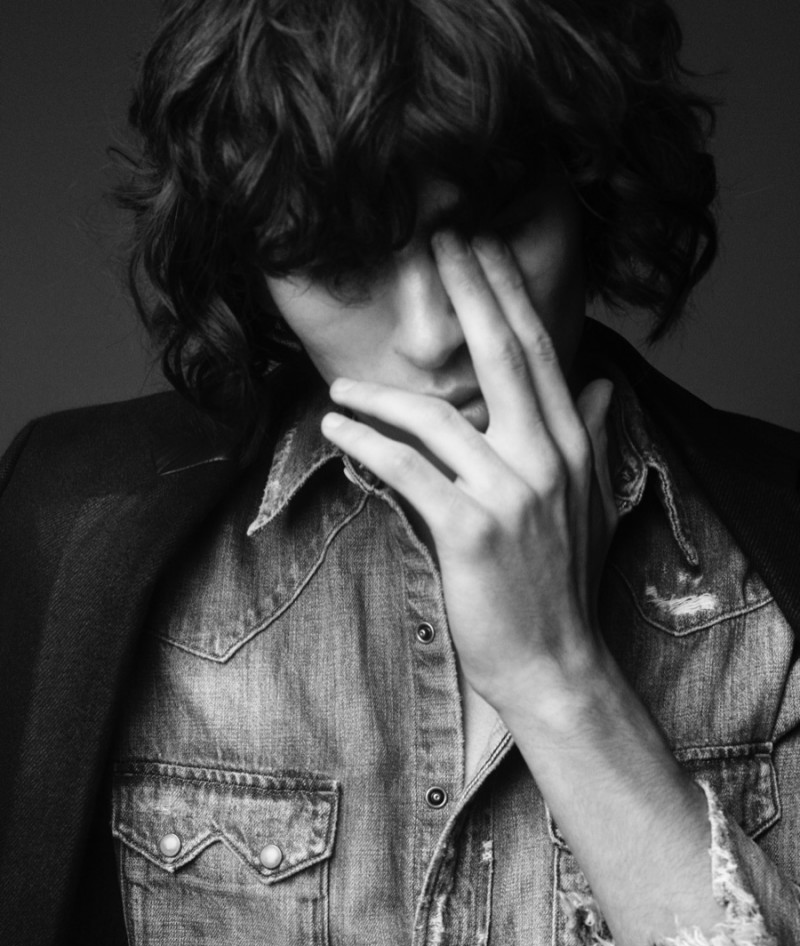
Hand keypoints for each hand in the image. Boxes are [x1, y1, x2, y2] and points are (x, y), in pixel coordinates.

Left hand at [320, 230, 617, 718]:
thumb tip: (604, 384)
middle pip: (501, 355)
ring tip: (337, 387)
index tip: (480, 246)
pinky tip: (335, 428)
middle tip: (436, 239)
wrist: (554, 662)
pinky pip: (407, 469)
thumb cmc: (563, 585)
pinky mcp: (471, 531)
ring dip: (378, 394)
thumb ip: (594, 437)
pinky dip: (366, 443)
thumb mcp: (591, 506)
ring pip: (436, 416)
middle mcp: (546, 458)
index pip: (538, 352)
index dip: (507, 293)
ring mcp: (510, 493)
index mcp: (572, 446)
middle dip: (467, 291)